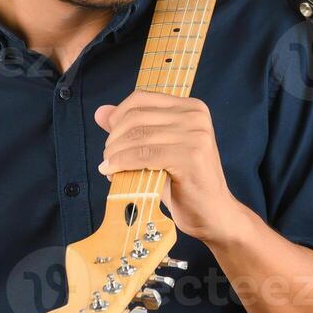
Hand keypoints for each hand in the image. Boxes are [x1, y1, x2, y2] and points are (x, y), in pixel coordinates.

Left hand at [93, 90, 246, 244]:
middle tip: (107, 157)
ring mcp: (196, 135)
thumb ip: (132, 129)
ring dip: (115, 153)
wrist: (212, 213)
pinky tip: (111, 172)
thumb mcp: (157, 150)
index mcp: (191, 107)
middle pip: (137, 117)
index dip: (117, 117)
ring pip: (138, 136)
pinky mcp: (190, 156)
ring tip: (108, 167)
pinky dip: (122, 163)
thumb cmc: (184, 183)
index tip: (110, 139)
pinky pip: (144, 155)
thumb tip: (100, 112)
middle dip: (114, 138)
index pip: (141, 99)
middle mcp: (196, 115)